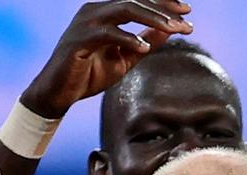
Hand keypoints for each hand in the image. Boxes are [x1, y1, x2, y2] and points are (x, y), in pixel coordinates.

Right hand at [22, 1, 193, 118]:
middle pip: (134, 0)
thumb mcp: (125, 58)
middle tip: (186, 22)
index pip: (138, 0)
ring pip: (123, 9)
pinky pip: (107, 33)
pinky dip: (127, 38)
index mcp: (105, 12)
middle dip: (163, 10)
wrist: (59, 93)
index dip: (164, 3)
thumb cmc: (89, 74)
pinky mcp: (78, 40)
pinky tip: (144, 48)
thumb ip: (146, 42)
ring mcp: (85, 23)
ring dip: (151, 18)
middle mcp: (94, 11)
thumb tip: (171, 30)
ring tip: (172, 30)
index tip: (188, 12)